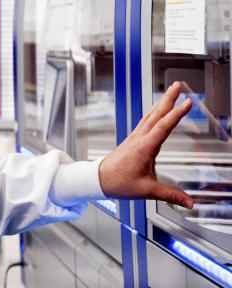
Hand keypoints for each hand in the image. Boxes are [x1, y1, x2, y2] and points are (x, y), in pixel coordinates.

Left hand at [97, 82, 193, 208]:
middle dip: (168, 99)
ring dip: (161, 103)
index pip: (163, 126)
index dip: (177, 114)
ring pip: (150, 116)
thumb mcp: (146, 190)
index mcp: (144, 147)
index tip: (187, 102)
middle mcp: (139, 139)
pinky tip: (157, 111)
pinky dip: (154, 112)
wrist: (98, 180)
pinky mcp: (132, 140)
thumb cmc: (117, 182)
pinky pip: (145, 121)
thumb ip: (169, 195)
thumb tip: (188, 202)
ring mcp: (135, 137)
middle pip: (156, 114)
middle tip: (178, 86)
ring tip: (170, 93)